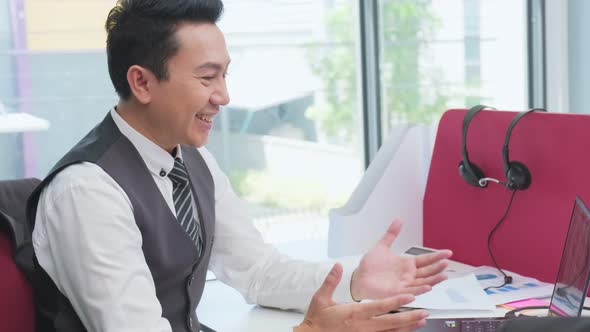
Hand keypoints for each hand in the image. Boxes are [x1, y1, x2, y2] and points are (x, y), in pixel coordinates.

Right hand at [295, 263, 428, 331]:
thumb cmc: (316, 321)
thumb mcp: (320, 298)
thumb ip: (331, 281)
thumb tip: (338, 265)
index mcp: (354, 313)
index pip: (380, 306)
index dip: (396, 301)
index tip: (410, 296)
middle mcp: (363, 326)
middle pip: (391, 322)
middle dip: (409, 317)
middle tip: (424, 312)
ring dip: (407, 327)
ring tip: (421, 322)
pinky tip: (406, 331)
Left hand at [351, 219, 452, 300]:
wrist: (358, 277)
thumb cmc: (369, 266)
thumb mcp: (382, 246)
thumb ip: (391, 234)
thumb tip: (398, 220)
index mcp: (406, 264)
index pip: (426, 259)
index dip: (437, 256)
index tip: (448, 252)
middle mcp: (408, 275)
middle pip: (428, 271)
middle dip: (438, 267)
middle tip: (447, 261)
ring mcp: (404, 284)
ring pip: (424, 282)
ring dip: (434, 279)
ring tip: (444, 275)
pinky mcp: (397, 292)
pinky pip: (411, 291)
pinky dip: (420, 289)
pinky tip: (428, 286)